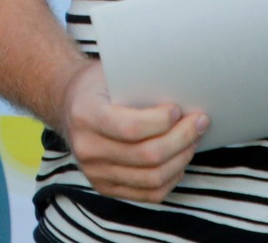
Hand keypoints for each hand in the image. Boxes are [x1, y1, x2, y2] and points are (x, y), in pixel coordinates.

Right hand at [59, 59, 205, 203]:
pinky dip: (171, 178)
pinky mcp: (105, 187)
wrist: (68, 103)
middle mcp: (86, 148)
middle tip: (199, 122)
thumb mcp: (110, 73)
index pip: (130, 128)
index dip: (161, 122)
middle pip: (147, 155)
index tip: (179, 109)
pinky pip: (149, 193)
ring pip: (152, 177)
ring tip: (193, 141)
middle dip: (182, 138)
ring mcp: (94, 172)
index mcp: (85, 115)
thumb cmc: (98, 85)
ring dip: (181, 159)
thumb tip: (183, 91)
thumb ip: (139, 83)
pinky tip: (179, 161)